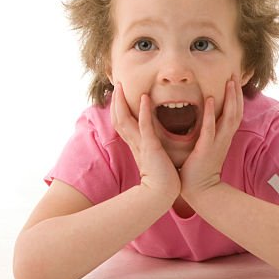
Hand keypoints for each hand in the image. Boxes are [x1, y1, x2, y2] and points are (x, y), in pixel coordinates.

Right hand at [111, 82, 180, 200]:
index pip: (123, 123)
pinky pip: (145, 126)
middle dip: (116, 102)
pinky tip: (144, 98)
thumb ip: (152, 147)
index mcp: (135, 145)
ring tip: (122, 87)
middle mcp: (134, 143)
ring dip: (123, 103)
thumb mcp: (154, 157)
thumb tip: (153, 141)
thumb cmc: (163, 177)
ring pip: (126, 120)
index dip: (119, 108)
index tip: (119, 95)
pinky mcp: (150, 148)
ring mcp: (140, 144)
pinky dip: (144, 112)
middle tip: (116, 85)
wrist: (163, 192)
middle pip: (118, 119)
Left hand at [179, 78, 241, 200]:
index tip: (234, 79)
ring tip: (230, 81)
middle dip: (237, 91)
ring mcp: (218, 142)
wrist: (200, 190)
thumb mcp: (207, 147)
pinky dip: (212, 114)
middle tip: (236, 73)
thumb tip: (204, 119)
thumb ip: (207, 133)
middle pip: (237, 110)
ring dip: (231, 98)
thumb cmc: (199, 168)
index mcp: (224, 136)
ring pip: (229, 116)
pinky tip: (211, 100)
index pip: (235, 112)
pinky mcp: (207, 148)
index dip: (236, 96)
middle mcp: (225, 137)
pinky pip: (211, 128)